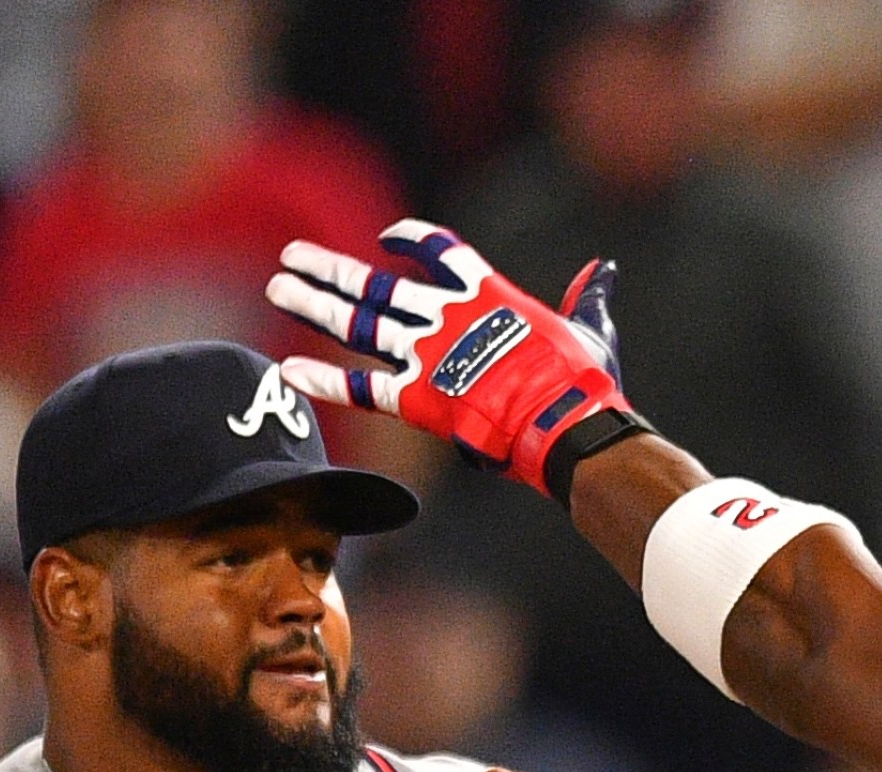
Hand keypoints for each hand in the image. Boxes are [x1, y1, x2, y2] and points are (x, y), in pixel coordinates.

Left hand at [270, 220, 626, 494]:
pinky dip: (325, 380)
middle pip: (377, 286)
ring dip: (315, 304)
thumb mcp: (589, 327)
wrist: (566, 422)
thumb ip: (587, 297)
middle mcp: (446, 316)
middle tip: (293, 257)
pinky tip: (289, 371)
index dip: (412, 239)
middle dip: (331, 270)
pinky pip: (362, 387)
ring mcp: (427, 355)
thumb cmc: (585, 380)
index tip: (388, 237)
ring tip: (279, 287)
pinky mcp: (418, 398)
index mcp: (487, 292)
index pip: (439, 249)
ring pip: (358, 323)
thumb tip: (602, 270)